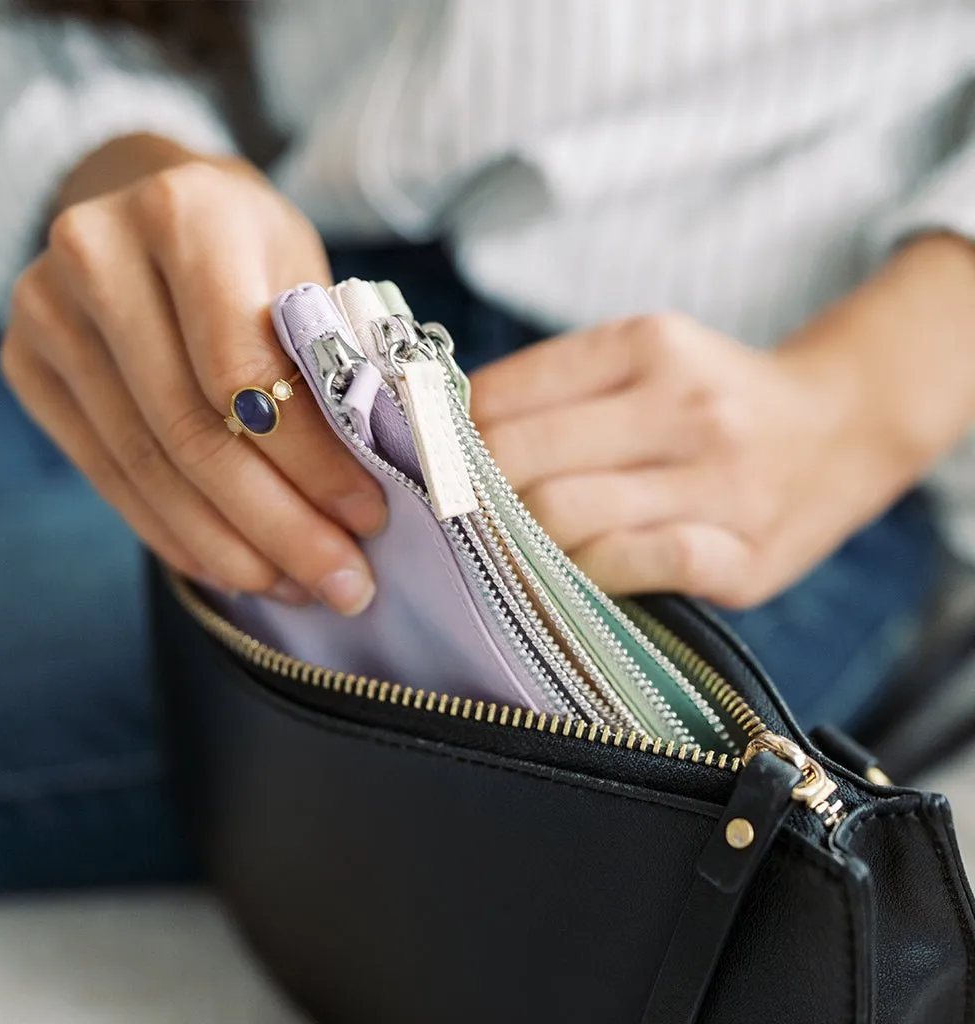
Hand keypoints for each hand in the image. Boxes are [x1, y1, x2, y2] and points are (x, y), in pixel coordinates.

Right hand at [0, 137, 384, 614]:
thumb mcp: (304, 273)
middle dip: (279, 526)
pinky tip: (233, 566)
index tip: (368, 519)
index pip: (247, 373)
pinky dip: (178, 534)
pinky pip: (109, 476)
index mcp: (186, 215)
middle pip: (194, 433)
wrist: (145, 199)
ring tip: (297, 584)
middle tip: (342, 582)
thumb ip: (328, 363)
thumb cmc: (248, 244)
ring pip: (150, 469)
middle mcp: (99, 257)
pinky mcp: (27, 365)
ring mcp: (48, 313)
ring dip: (232, 547)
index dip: (312, 462)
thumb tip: (374, 483)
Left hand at [470, 313, 914, 607]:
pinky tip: (578, 573)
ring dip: (519, 542)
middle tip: (455, 516)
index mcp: (646, 345)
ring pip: (561, 517)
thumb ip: (556, 386)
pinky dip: (584, 575)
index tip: (429, 462)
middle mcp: (683, 405)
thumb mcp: (644, 357)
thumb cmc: (715, 397)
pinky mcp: (740, 555)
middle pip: (519, 459)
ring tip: (512, 548)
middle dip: (471, 496)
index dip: (446, 436)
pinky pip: (628, 568)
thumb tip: (447, 426)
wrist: (843, 426)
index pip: (503, 394)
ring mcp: (717, 482)